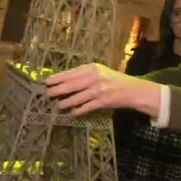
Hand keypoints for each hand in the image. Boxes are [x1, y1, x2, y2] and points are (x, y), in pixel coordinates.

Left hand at [45, 63, 160, 116]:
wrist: (132, 90)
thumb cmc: (114, 80)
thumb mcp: (100, 72)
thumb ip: (85, 75)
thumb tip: (65, 82)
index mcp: (93, 68)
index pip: (71, 73)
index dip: (58, 78)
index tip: (48, 81)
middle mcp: (94, 78)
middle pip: (71, 85)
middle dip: (57, 90)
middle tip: (48, 93)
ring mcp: (98, 90)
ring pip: (76, 97)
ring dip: (66, 102)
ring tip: (59, 105)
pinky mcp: (102, 102)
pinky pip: (86, 107)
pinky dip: (78, 110)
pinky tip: (72, 112)